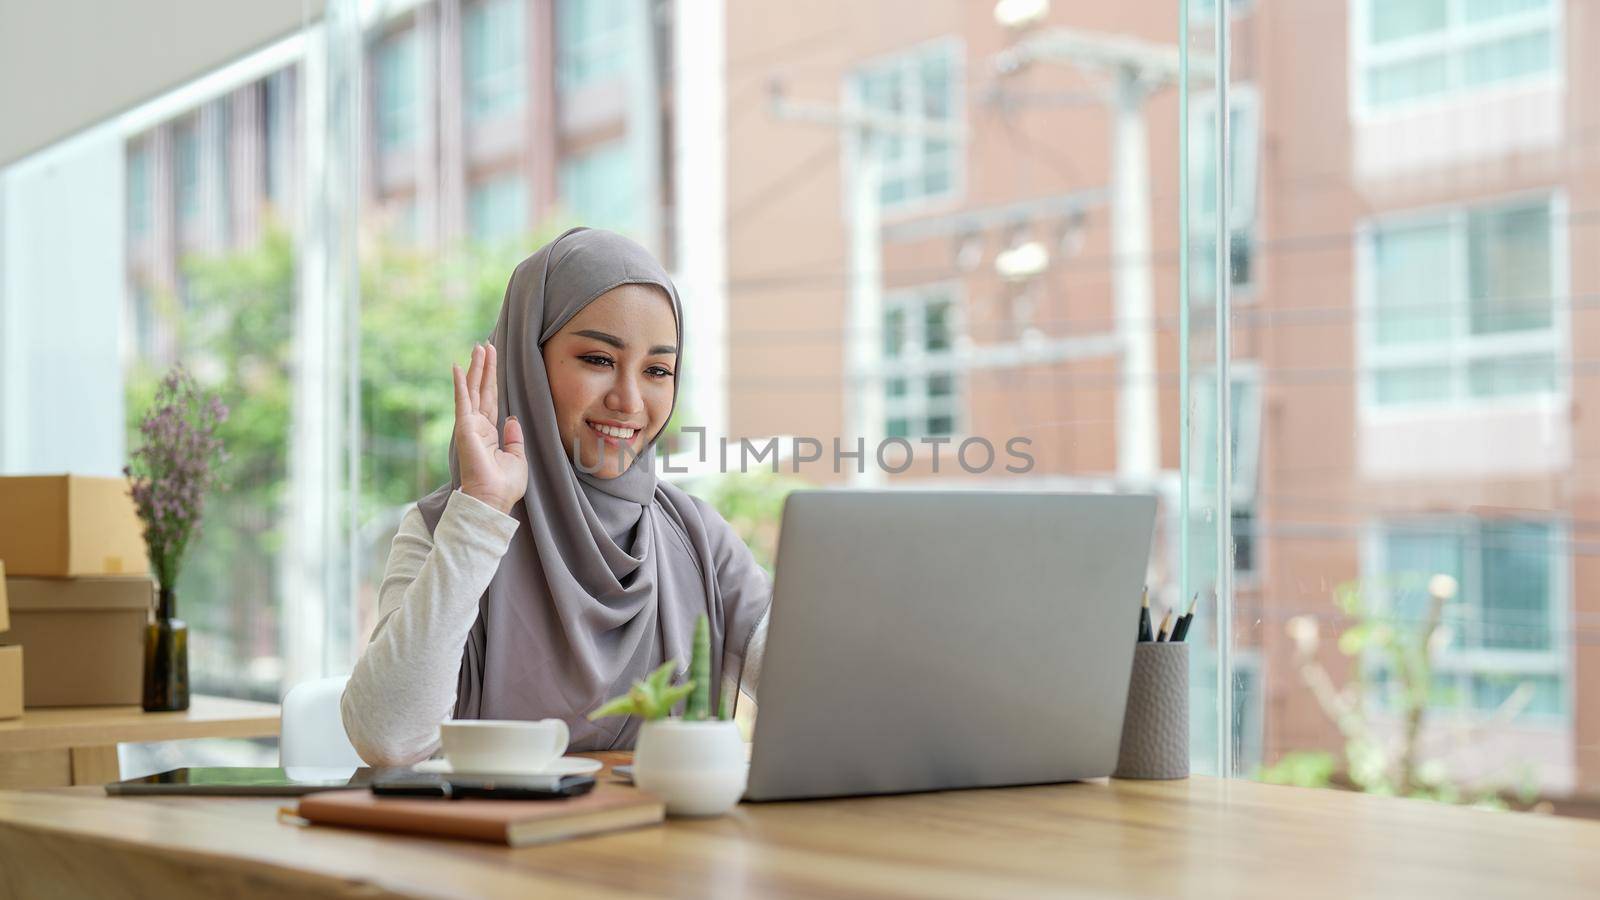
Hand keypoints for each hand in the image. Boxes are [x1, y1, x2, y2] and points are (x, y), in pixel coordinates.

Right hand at [452, 342, 526, 514]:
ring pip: (473, 390)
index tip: (494, 361)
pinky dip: (460, 384)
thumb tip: (512, 419)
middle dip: (484, 367)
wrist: (493, 500)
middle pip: (482, 390)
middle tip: (485, 345)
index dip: (493, 380)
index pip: (492, 400)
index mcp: (490, 433)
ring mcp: (469, 426)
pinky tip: (457, 366)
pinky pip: (463, 401)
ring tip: (478, 347)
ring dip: (475, 368)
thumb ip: (514, 438)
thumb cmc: (504, 485)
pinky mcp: (464, 428)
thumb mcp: (517, 458)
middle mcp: (478, 426)